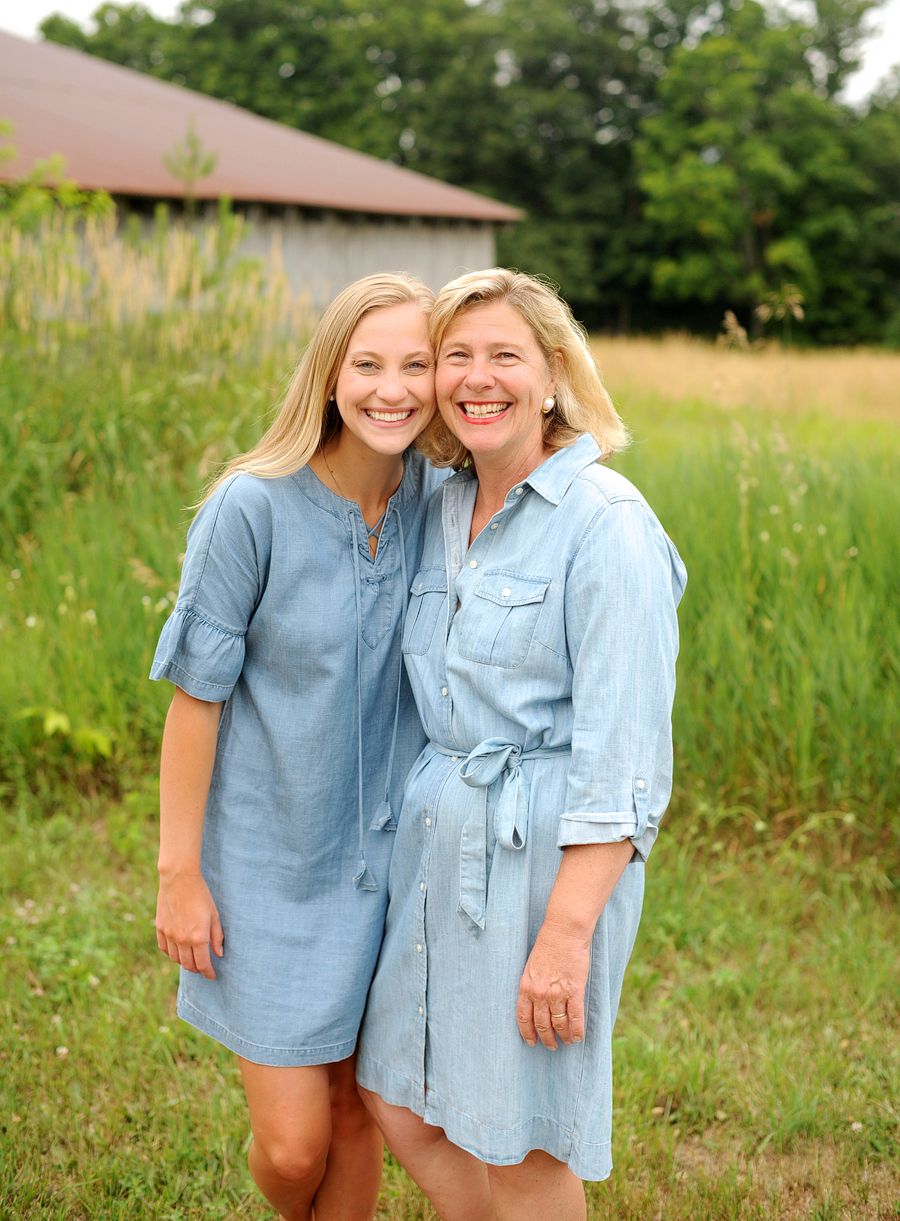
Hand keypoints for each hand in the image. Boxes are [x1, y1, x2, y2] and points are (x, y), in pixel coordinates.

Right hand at [155, 871, 223, 979]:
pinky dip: (171, 953)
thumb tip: (219, 953)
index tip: (212, 976)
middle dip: (197, 969)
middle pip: (188, 965)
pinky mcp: (160, 928)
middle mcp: (182, 940)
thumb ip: (217, 937)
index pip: (203, 964)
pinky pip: (164, 948)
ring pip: (175, 959)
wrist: (179, 879)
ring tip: (191, 959)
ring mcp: (169, 935)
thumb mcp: (215, 915)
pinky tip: (178, 950)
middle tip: (203, 967)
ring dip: (184, 962)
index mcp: (198, 937)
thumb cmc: (201, 895)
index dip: (208, 973)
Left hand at [516, 922, 590, 1049]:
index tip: (531, 1042)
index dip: (527, 1033)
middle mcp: (539, 994)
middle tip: (551, 1046)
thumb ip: (531, 986)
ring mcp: (557, 993)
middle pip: (541, 1024)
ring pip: (559, 1024)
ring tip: (567, 1042)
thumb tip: (535, 1003)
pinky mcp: (574, 990)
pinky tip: (578, 1036)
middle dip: (546, 1039)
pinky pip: (575, 1017)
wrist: (563, 932)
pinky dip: (577, 1030)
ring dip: (563, 1036)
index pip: (523, 1017)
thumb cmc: (547, 946)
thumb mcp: (531, 967)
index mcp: (526, 987)